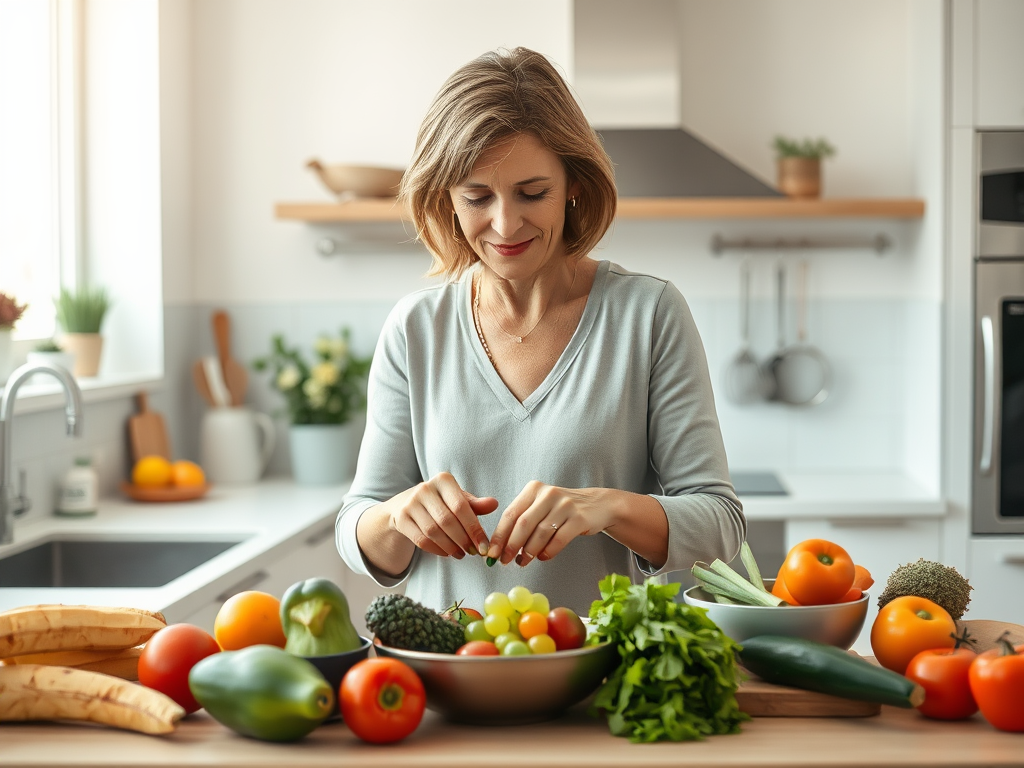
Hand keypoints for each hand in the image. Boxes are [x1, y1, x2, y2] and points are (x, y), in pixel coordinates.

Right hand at [386, 472, 497, 558]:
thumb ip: (475, 504)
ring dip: (450, 547)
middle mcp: (425, 488)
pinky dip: (436, 550)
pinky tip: (447, 553)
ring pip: (433, 532)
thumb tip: (494, 504)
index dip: (474, 528)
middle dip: (463, 540)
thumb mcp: (458, 499)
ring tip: (461, 554)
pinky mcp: (401, 518)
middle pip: (447, 520)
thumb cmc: (441, 502)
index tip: (484, 546)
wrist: (406, 504)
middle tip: (473, 552)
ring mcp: (410, 503)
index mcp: (443, 480)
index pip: (461, 506)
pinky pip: (421, 540)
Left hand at [485, 481, 612, 565]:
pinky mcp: (579, 518)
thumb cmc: (561, 510)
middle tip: (505, 561)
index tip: (492, 552)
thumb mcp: (540, 506)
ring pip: (541, 533)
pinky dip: (548, 552)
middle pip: (524, 524)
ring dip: (529, 551)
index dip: (499, 535)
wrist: (597, 505)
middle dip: (511, 545)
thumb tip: (501, 547)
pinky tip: (543, 557)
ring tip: (523, 562)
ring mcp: (565, 505)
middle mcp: (548, 494)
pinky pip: (559, 539)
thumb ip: (522, 521)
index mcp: (533, 489)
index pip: (510, 513)